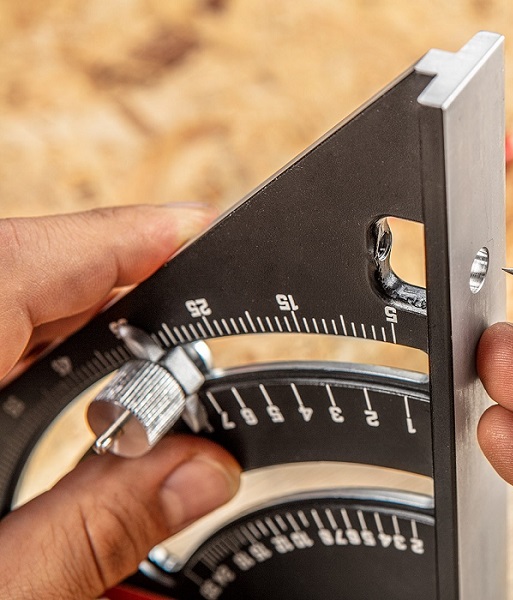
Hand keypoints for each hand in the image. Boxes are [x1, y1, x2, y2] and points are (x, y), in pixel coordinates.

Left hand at [0, 205, 240, 599]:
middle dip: (118, 291)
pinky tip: (71, 382)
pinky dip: (32, 347)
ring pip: (1, 304)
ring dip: (75, 326)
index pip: (26, 260)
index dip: (128, 237)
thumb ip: (93, 530)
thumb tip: (203, 476)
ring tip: (146, 355)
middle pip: (20, 275)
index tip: (200, 227)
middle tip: (196, 310)